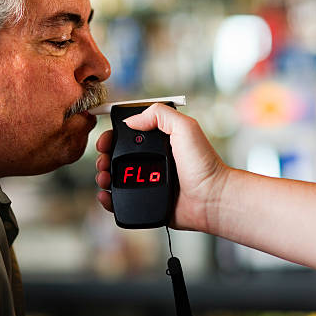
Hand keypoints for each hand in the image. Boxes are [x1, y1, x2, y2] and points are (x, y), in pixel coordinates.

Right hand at [95, 103, 230, 232]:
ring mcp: (147, 182)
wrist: (212, 199)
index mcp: (158, 143)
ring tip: (104, 179)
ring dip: (103, 177)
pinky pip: (121, 200)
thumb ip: (160, 114)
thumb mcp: (185, 127)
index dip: (111, 138)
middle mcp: (150, 161)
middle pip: (116, 157)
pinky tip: (106, 195)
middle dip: (104, 158)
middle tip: (103, 162)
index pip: (127, 136)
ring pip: (115, 179)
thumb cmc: (205, 164)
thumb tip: (131, 120)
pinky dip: (109, 198)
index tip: (105, 142)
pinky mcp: (146, 201)